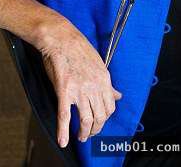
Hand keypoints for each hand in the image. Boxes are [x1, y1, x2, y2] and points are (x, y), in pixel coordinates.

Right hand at [26, 14, 122, 147]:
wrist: (61, 38)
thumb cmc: (78, 49)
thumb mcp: (99, 65)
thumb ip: (108, 84)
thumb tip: (119, 96)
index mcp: (104, 80)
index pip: (110, 107)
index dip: (105, 118)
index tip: (99, 121)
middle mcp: (94, 87)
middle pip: (100, 116)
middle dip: (96, 128)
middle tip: (89, 133)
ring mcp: (79, 90)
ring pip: (85, 119)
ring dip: (84, 132)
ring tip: (81, 137)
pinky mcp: (64, 91)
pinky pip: (65, 116)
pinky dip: (63, 131)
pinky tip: (63, 141)